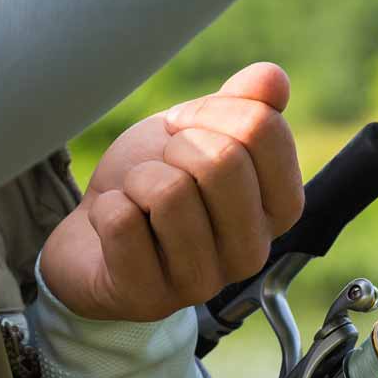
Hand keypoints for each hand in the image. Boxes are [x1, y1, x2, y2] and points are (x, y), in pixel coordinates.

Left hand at [42, 63, 303, 320]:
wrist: (96, 234)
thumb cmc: (158, 182)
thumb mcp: (200, 133)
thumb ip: (242, 105)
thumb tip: (273, 80)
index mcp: (281, 207)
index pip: (265, 130)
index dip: (213, 112)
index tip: (188, 128)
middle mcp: (254, 250)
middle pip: (223, 160)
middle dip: (175, 147)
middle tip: (162, 167)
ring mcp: (205, 281)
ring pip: (170, 194)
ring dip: (137, 181)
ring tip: (139, 198)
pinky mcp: (150, 298)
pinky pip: (122, 222)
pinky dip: (106, 209)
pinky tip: (116, 225)